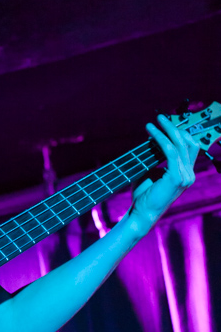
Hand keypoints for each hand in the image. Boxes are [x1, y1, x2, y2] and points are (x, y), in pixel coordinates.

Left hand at [127, 114, 197, 236]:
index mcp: (186, 173)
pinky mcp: (177, 177)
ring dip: (166, 130)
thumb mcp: (150, 172)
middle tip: (160, 117)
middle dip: (175, 127)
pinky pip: (170, 151)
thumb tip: (151, 140)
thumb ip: (154, 158)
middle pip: (189, 142)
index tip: (163, 125)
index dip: (178, 133)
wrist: (141, 214)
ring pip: (180, 144)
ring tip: (153, 122)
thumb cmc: (143, 196)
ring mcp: (185, 176)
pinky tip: (151, 132)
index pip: (189, 147)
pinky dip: (160, 139)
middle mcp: (189, 174)